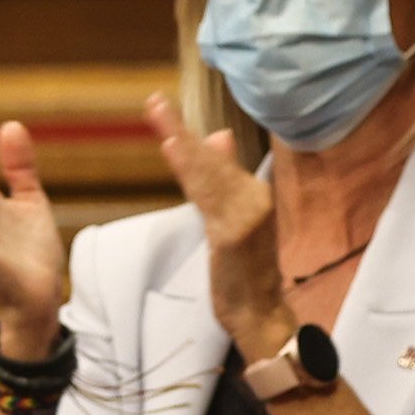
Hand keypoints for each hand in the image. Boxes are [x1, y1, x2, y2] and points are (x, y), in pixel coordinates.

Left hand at [144, 90, 290, 362]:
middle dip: (179, 129)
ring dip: (182, 143)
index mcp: (252, 193)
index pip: (214, 159)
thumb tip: (218, 137)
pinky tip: (174, 150)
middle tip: (153, 101)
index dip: (189, 134)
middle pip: (210, 160)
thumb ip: (224, 181)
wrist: (261, 314)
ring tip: (159, 115)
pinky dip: (191, 172)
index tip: (161, 108)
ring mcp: (246, 214)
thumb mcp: (233, 221)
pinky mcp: (234, 232)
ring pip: (207, 174)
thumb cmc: (246, 271)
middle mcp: (254, 198)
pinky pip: (207, 198)